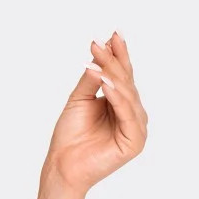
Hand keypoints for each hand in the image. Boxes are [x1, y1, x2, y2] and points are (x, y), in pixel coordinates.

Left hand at [43, 31, 147, 194]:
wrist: (62, 164)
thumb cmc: (70, 135)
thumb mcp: (79, 99)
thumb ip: (91, 79)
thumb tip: (98, 55)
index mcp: (120, 103)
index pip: (122, 75)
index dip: (118, 55)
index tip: (112, 35)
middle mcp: (131, 113)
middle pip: (125, 82)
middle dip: (113, 61)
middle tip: (100, 44)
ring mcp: (135, 127)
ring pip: (128, 95)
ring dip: (114, 76)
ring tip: (101, 60)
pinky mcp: (135, 141)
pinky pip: (127, 115)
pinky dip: (117, 98)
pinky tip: (107, 84)